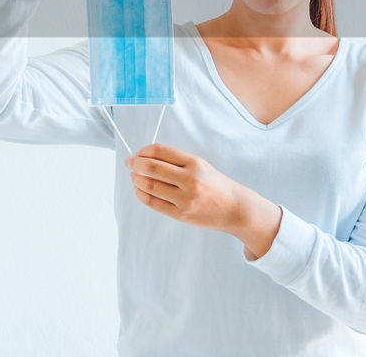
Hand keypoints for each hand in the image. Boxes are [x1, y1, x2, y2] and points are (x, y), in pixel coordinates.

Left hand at [124, 143, 248, 234]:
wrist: (235, 209)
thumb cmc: (215, 185)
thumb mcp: (200, 166)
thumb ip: (175, 161)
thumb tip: (144, 157)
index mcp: (195, 163)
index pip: (160, 151)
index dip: (143, 151)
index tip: (137, 153)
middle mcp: (190, 180)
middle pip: (152, 167)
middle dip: (135, 163)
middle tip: (130, 163)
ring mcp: (185, 199)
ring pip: (150, 186)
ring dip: (136, 180)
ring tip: (134, 177)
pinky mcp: (181, 214)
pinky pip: (154, 203)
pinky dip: (142, 195)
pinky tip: (139, 190)